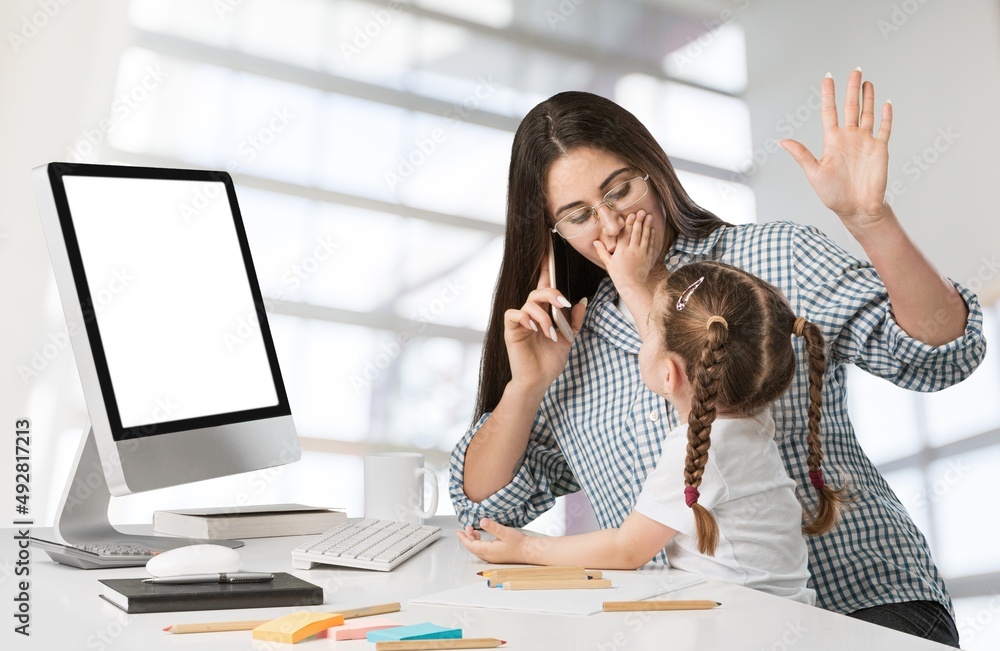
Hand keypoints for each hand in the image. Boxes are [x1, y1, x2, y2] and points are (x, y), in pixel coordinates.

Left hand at [456, 518, 527, 563]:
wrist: (528, 551)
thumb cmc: (519, 543)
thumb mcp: (505, 532)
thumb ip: (492, 527)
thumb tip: (481, 521)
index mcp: (489, 550)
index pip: (471, 545)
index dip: (464, 539)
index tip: (458, 532)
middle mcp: (489, 556)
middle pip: (473, 548)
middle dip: (468, 538)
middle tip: (467, 527)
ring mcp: (493, 557)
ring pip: (478, 550)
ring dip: (474, 541)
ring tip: (474, 531)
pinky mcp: (497, 556)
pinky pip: (483, 551)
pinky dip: (479, 544)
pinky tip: (483, 538)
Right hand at [503, 251, 586, 393]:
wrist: (538, 380)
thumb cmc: (550, 360)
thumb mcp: (569, 338)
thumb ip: (574, 319)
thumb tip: (581, 300)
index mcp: (545, 312)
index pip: (545, 286)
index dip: (546, 268)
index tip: (549, 250)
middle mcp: (532, 313)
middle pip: (539, 291)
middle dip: (552, 294)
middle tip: (563, 305)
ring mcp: (521, 320)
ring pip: (529, 302)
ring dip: (544, 316)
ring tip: (550, 333)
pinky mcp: (511, 329)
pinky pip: (515, 313)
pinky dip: (526, 317)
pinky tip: (534, 328)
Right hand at [593, 210, 656, 295]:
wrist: (632, 286)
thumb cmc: (618, 275)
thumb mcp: (608, 263)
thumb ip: (602, 251)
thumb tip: (595, 242)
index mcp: (621, 251)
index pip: (625, 234)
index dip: (629, 224)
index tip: (631, 215)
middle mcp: (632, 250)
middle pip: (636, 232)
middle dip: (639, 221)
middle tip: (642, 211)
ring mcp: (642, 253)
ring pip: (645, 236)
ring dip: (647, 225)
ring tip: (649, 216)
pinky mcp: (648, 257)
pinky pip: (650, 244)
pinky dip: (652, 236)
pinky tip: (652, 228)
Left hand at [780, 69, 892, 233]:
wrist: (857, 208)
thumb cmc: (833, 194)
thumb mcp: (814, 173)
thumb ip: (801, 154)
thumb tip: (782, 141)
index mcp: (833, 141)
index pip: (830, 112)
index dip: (829, 94)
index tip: (828, 77)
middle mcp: (849, 138)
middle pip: (851, 107)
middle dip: (852, 88)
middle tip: (855, 69)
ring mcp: (865, 142)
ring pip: (867, 113)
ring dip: (868, 97)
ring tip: (866, 81)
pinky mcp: (880, 149)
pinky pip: (884, 129)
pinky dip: (886, 116)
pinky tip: (886, 103)